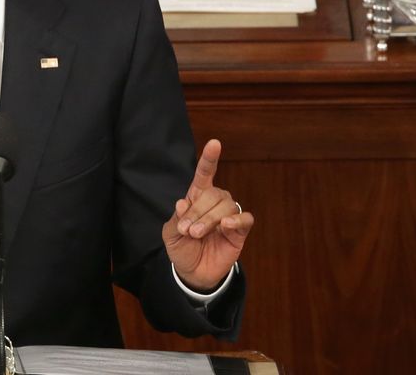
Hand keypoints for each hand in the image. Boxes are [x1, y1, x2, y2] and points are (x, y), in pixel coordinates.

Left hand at [163, 138, 251, 292]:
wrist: (192, 273)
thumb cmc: (182, 248)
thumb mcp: (170, 234)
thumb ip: (175, 218)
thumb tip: (182, 203)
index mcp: (197, 197)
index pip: (205, 174)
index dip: (209, 159)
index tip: (214, 143)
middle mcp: (215, 203)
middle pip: (213, 194)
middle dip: (198, 211)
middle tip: (187, 230)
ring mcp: (229, 216)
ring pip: (226, 206)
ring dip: (210, 219)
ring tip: (197, 234)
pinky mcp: (239, 232)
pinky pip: (245, 218)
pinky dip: (236, 220)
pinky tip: (226, 226)